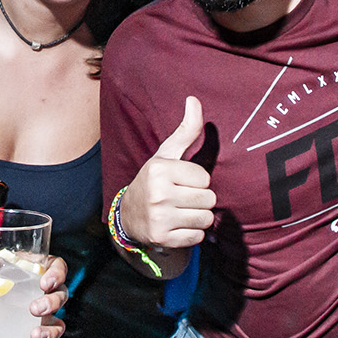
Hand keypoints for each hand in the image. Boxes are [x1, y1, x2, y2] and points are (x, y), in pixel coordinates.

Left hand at [0, 252, 69, 337]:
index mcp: (21, 267)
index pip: (53, 265)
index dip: (56, 272)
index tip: (45, 282)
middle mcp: (30, 289)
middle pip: (58, 294)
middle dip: (52, 303)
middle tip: (35, 309)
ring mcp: (25, 313)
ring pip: (53, 321)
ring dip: (51, 331)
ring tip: (34, 335)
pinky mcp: (15, 333)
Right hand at [123, 96, 214, 249]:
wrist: (129, 215)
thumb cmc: (155, 180)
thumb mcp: (167, 154)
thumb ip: (185, 130)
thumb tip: (194, 100)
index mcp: (160, 170)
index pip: (205, 178)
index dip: (197, 180)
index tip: (181, 181)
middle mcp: (158, 194)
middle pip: (209, 200)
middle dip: (200, 199)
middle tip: (181, 198)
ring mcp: (159, 218)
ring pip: (205, 219)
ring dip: (198, 217)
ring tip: (181, 211)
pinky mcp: (162, 238)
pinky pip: (197, 237)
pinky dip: (191, 233)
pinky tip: (176, 225)